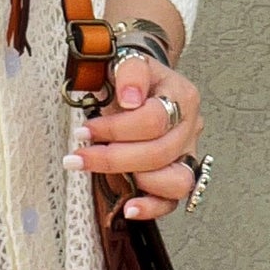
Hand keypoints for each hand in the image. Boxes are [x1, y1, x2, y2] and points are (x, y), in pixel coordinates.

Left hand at [63, 51, 203, 220]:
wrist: (146, 82)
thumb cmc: (134, 76)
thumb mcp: (129, 61)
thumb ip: (131, 72)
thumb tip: (131, 99)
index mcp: (182, 96)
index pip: (153, 120)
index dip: (116, 128)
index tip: (84, 131)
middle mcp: (190, 127)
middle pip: (160, 153)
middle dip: (113, 158)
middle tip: (79, 157)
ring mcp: (188, 154)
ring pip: (177, 181)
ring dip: (137, 181)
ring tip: (106, 173)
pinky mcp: (179, 174)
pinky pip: (174, 200)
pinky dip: (152, 207)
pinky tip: (130, 208)